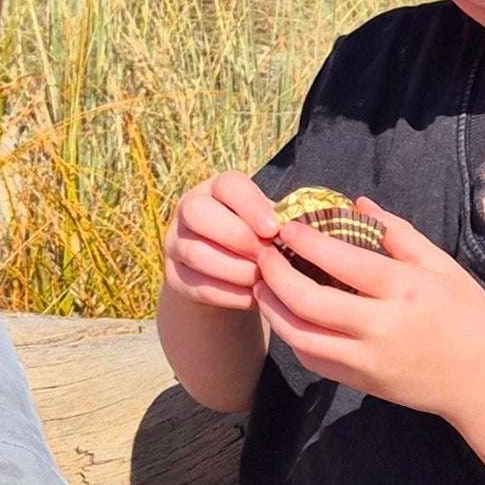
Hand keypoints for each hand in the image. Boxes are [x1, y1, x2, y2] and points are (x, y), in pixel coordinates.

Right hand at [163, 171, 278, 311]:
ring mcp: (175, 243)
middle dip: (237, 236)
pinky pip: (197, 286)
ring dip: (237, 269)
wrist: (231, 274)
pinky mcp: (174, 276)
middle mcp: (188, 210)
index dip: (251, 206)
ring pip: (196, 253)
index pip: (227, 185)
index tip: (274, 229)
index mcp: (216, 189)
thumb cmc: (261, 241)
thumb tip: (310, 235)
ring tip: (265, 280)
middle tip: (268, 256)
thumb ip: (285, 224)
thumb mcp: (271, 225)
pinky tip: (256, 298)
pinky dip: (231, 295)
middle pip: (196, 212)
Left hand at [253, 201, 484, 417]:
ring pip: (300, 336)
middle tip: (262, 254)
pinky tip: (285, 314)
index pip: (345, 263)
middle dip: (275, 275)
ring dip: (272, 308)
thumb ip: (399, 234)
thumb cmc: (468, 317)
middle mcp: (383, 328)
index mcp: (407, 292)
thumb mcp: (443, 267)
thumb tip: (358, 202)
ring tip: (261, 284)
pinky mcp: (361, 383)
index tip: (284, 227)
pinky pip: (312, 359)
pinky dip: (292, 335)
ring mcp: (369, 361)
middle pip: (310, 302)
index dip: (308, 243)